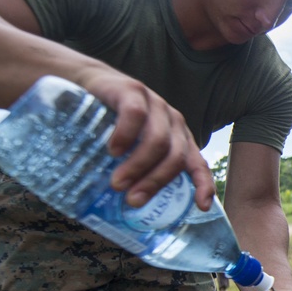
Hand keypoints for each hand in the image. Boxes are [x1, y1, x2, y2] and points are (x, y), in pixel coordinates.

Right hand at [77, 69, 215, 209]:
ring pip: (157, 141)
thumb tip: (128, 208)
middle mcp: (172, 121)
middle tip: (132, 200)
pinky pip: (134, 115)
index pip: (198, 163)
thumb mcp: (129, 149)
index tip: (201, 206)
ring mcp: (155, 104)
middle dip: (155, 182)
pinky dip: (125, 136)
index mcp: (177, 138)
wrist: (87, 82)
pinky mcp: (133, 90)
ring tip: (117, 183)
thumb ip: (136, 170)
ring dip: (138, 166)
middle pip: (175, 157)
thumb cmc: (109, 124)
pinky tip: (113, 150)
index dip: (203, 184)